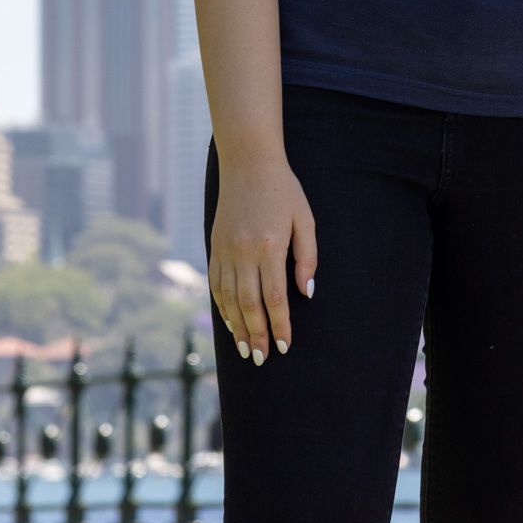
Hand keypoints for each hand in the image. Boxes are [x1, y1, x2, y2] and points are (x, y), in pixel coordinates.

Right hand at [208, 156, 317, 366]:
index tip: (285, 346)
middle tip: (263, 359)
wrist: (248, 164)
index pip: (274, 298)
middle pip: (249, 305)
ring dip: (238, 328)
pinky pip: (216, 286)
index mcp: (270, 247)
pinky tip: (231, 324)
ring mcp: (226, 251)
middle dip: (257, 335)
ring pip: (230, 300)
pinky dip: (223, 308)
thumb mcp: (304, 219)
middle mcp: (244, 253)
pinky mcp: (214, 248)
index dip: (280, 325)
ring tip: (246, 350)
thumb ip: (307, 257)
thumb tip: (306, 294)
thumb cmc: (284, 190)